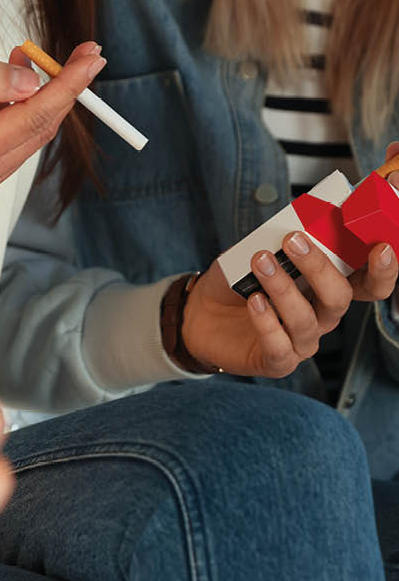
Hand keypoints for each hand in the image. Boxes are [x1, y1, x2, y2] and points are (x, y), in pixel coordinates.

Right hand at [0, 43, 104, 216]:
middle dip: (58, 92)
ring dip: (33, 103)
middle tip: (73, 53)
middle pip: (36, 135)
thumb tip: (32, 79)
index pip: (33, 119)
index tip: (94, 58)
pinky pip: (4, 150)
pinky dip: (13, 119)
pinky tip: (6, 92)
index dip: (69, 85)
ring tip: (24, 62)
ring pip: (23, 143)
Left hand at [182, 151, 398, 376]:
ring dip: (283, 287)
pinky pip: (280, 347)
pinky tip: (254, 302)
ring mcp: (301, 341)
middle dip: (318, 267)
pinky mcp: (276, 360)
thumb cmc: (237, 281)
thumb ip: (279, 238)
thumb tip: (292, 220)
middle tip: (293, 241)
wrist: (200, 312)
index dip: (383, 271)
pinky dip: (266, 322)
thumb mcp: (257, 251)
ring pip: (306, 319)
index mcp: (327, 289)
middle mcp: (322, 317)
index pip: (369, 285)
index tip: (379, 247)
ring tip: (260, 262)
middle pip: (338, 297)